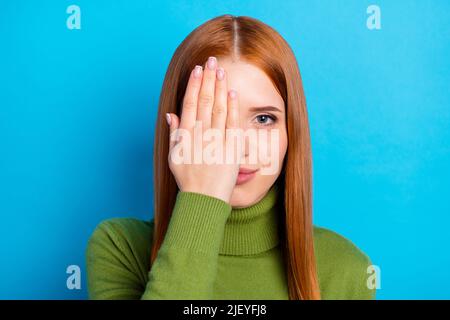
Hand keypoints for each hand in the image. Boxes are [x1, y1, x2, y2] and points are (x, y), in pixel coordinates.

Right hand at [166, 56, 242, 203]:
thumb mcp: (174, 157)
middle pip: (205, 101)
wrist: (204, 199)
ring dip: (220, 87)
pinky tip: (232, 92)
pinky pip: (232, 123)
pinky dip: (232, 107)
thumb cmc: (188, 180)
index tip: (198, 70)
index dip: (194, 85)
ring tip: (221, 70)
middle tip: (211, 61)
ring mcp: (216, 140)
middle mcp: (200, 134)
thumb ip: (174, 134)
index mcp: (185, 135)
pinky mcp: (230, 147)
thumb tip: (171, 114)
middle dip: (208, 79)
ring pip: (219, 107)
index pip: (190, 104)